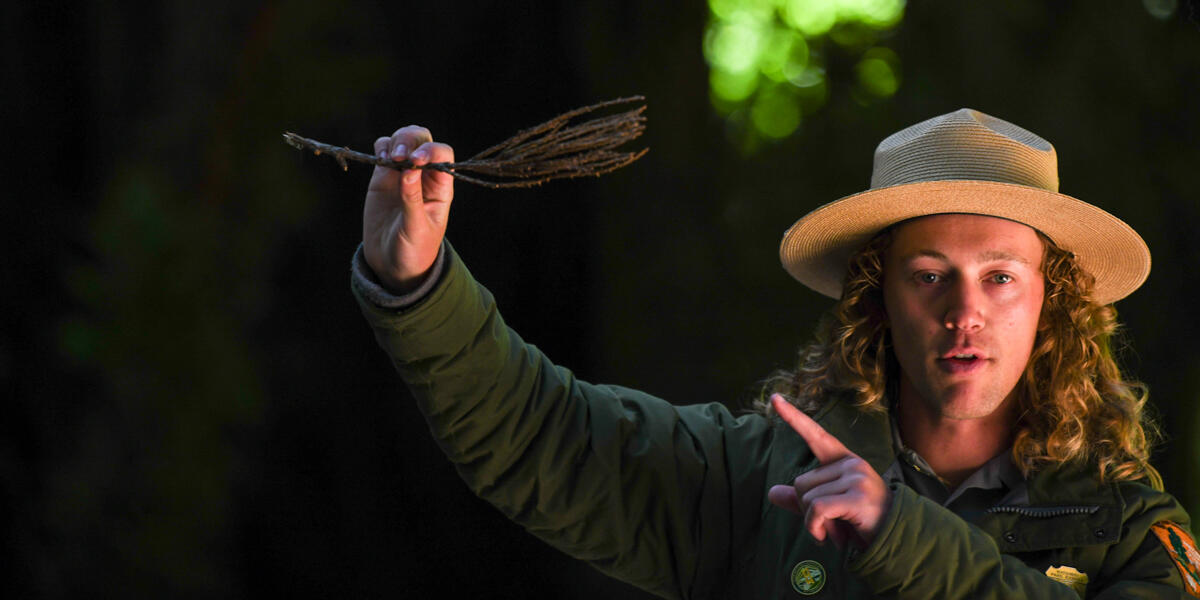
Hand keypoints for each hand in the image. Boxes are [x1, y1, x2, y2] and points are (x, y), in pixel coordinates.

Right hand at [362, 125, 454, 293]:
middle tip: (399, 156)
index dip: (430, 151)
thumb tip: (409, 170)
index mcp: (440, 188)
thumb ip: (412, 199)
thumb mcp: (416, 229)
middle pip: (423, 140)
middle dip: (411, 140)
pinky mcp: (383, 177)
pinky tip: (379, 160)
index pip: (442, 155)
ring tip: (389, 159)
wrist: (392, 264)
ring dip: (396, 141)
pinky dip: (381, 148)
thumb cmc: (413, 251)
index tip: (415, 161)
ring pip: (404, 140)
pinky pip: (384, 150)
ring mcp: (402, 174)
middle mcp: (424, 176)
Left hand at [767, 394, 890, 549]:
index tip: (775, 399)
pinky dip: (814, 527)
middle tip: (830, 523)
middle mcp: (852, 464)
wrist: (895, 540)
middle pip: (801, 483)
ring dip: (814, 522)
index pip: (816, 435)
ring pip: (806, 498)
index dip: (794, 418)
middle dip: (807, 510)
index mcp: (845, 460)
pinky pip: (816, 510)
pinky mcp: (857, 497)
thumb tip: (772, 493)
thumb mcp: (829, 508)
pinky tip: (829, 538)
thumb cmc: (861, 522)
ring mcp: (856, 479)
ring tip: (837, 530)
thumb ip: (802, 500)